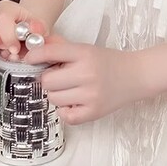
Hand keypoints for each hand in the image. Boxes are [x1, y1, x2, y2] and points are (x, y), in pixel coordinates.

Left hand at [21, 34, 148, 123]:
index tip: (30, 60)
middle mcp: (87, 74)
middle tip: (59, 78)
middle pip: (47, 80)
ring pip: (53, 98)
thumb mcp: (86, 49)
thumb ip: (61, 49)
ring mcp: (91, 95)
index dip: (34, 57)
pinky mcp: (94, 112)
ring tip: (70, 90)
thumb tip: (33, 50)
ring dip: (57, 94)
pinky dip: (66, 110)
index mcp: (84, 53)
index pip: (50, 53)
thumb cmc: (108, 62)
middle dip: (49, 79)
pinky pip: (65, 116)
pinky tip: (75, 102)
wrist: (137, 75)